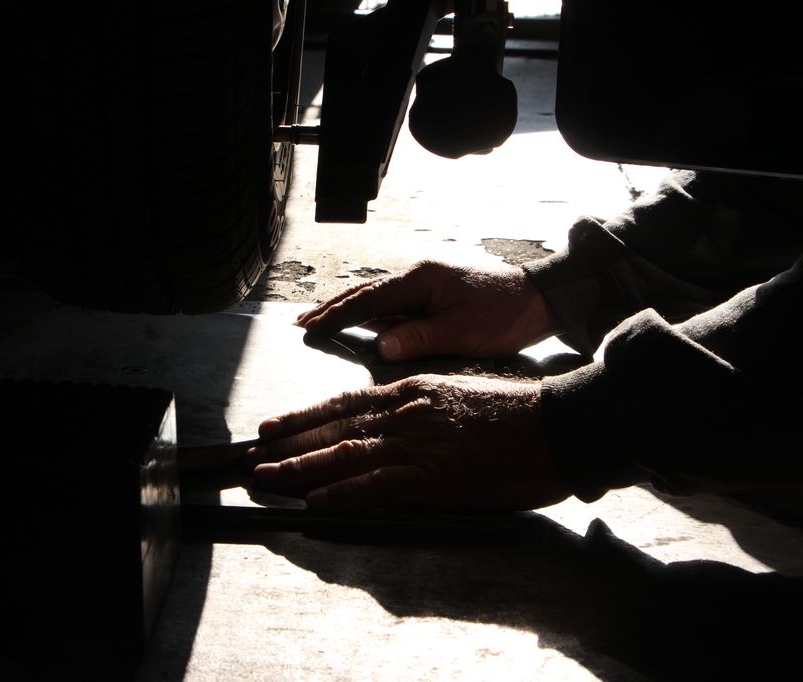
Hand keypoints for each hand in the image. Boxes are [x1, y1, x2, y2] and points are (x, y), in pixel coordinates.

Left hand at [245, 373, 570, 511]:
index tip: (276, 425)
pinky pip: (379, 486)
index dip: (305, 417)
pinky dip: (345, 494)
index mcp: (412, 391)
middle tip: (254, 453)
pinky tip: (317, 501)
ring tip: (268, 475)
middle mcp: (406, 412)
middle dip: (290, 441)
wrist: (559, 424)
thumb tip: (391, 423)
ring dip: (302, 467)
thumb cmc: (515, 414)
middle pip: (335, 427)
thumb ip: (420, 407)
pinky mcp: (436, 476)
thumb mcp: (457, 396)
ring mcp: (419, 443)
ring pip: (346, 454)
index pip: (345, 403)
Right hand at [296, 260, 557, 360]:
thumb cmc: (505, 314)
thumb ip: (420, 337)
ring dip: (349, 312)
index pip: (368, 300)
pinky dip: (372, 317)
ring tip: (321, 324)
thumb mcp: (463, 330)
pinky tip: (363, 328)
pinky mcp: (434, 299)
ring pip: (378, 301)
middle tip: (302, 324)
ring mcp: (425, 288)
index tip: (311, 328)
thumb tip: (380, 346)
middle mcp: (418, 278)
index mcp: (420, 280)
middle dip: (333, 309)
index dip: (337, 315)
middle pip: (365, 295)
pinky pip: (395, 308)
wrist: (541, 300)